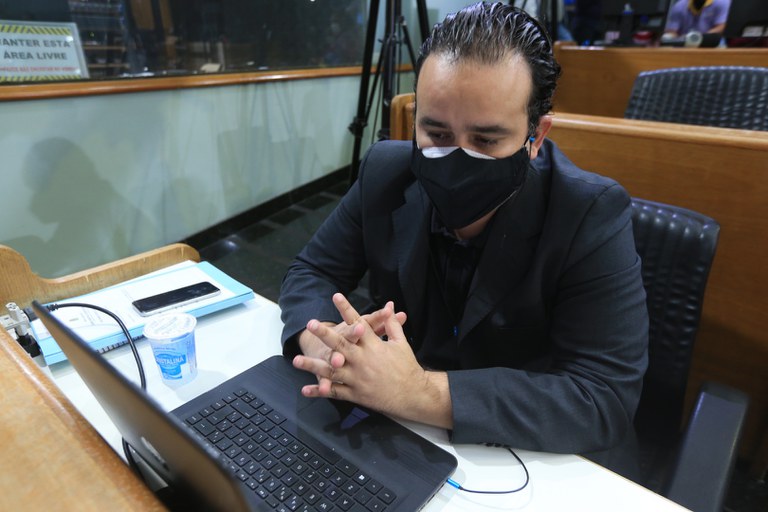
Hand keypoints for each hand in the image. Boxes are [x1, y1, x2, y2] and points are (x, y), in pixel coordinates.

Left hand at [294, 295, 451, 427]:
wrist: (413, 395)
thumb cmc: (407, 367)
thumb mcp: (401, 343)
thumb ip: (392, 325)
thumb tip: (391, 307)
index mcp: (374, 346)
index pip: (358, 323)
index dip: (346, 309)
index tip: (336, 296)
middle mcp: (363, 360)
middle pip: (341, 345)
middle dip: (325, 334)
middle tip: (311, 324)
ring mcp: (357, 378)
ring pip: (332, 370)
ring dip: (313, 365)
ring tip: (296, 360)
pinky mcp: (355, 393)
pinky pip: (335, 392)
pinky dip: (320, 390)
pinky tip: (305, 389)